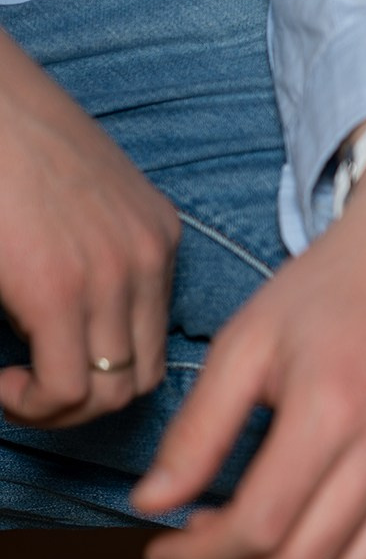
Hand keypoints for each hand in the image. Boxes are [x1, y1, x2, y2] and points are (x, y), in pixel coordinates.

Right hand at [0, 36, 180, 427]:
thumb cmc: (11, 147)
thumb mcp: (73, 206)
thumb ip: (85, 261)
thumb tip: (63, 331)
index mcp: (155, 237)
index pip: (156, 338)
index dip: (105, 371)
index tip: (51, 366)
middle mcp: (149, 258)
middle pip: (145, 374)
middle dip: (86, 404)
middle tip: (31, 392)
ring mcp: (112, 274)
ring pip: (113, 392)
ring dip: (59, 411)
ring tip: (14, 389)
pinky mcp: (60, 288)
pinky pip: (69, 387)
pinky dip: (33, 404)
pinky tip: (1, 384)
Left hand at [131, 133, 365, 558]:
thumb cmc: (332, 288)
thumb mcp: (246, 342)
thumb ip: (199, 428)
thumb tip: (152, 503)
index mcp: (333, 409)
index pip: (259, 527)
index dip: (198, 558)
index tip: (161, 551)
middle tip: (202, 546)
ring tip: (257, 550)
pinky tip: (321, 549)